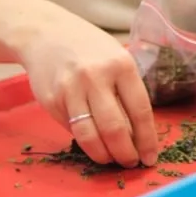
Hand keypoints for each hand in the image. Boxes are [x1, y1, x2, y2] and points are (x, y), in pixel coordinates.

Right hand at [16, 9, 158, 167]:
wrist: (45, 34)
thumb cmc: (89, 49)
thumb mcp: (115, 58)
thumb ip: (126, 91)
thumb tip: (137, 134)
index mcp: (121, 65)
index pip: (140, 110)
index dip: (147, 139)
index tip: (150, 157)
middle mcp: (96, 77)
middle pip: (115, 128)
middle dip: (126, 153)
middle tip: (131, 163)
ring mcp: (71, 90)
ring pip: (90, 136)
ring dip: (103, 155)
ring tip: (111, 160)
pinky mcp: (51, 100)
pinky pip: (71, 129)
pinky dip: (84, 140)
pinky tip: (92, 142)